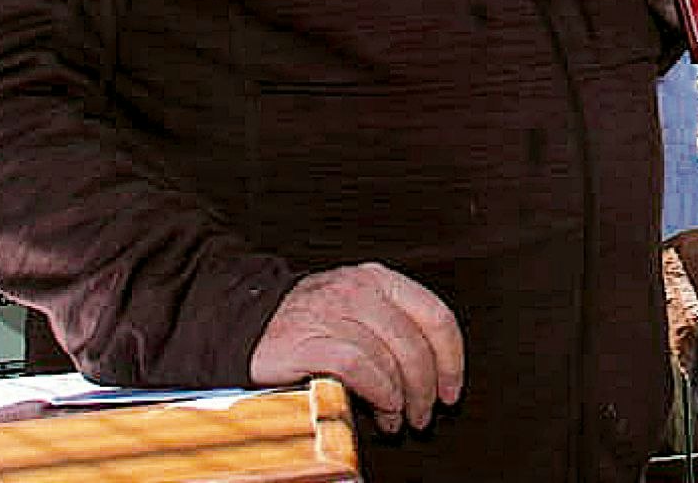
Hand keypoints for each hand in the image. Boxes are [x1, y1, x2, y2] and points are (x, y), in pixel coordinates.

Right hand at [249, 263, 463, 434]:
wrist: (246, 324)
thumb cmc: (307, 323)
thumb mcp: (359, 311)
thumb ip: (394, 330)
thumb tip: (433, 374)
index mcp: (379, 280)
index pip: (436, 315)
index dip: (451, 359)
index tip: (451, 388)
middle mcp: (359, 290)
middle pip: (415, 343)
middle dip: (426, 388)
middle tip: (423, 414)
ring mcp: (333, 313)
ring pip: (390, 357)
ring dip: (401, 398)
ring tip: (395, 418)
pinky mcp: (309, 340)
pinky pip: (360, 367)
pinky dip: (378, 391)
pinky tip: (380, 406)